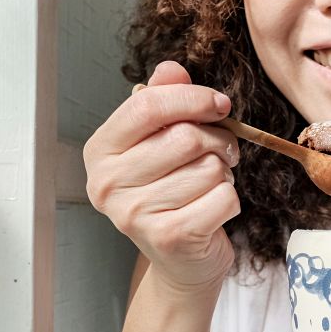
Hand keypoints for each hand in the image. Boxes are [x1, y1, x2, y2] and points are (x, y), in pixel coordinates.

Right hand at [83, 61, 240, 291]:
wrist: (181, 262)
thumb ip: (164, 101)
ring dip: (222, 174)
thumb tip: (172, 69)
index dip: (191, 98)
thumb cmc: (172, 194)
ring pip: (209, 168)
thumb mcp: (160, 143)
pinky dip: (230, 200)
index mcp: (100, 152)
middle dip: (217, 141)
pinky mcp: (169, 237)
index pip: (146, 106)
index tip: (218, 104)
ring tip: (210, 186)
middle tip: (221, 154)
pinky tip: (213, 210)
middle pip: (185, 137)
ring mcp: (135, 214)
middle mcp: (107, 184)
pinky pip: (223, 197)